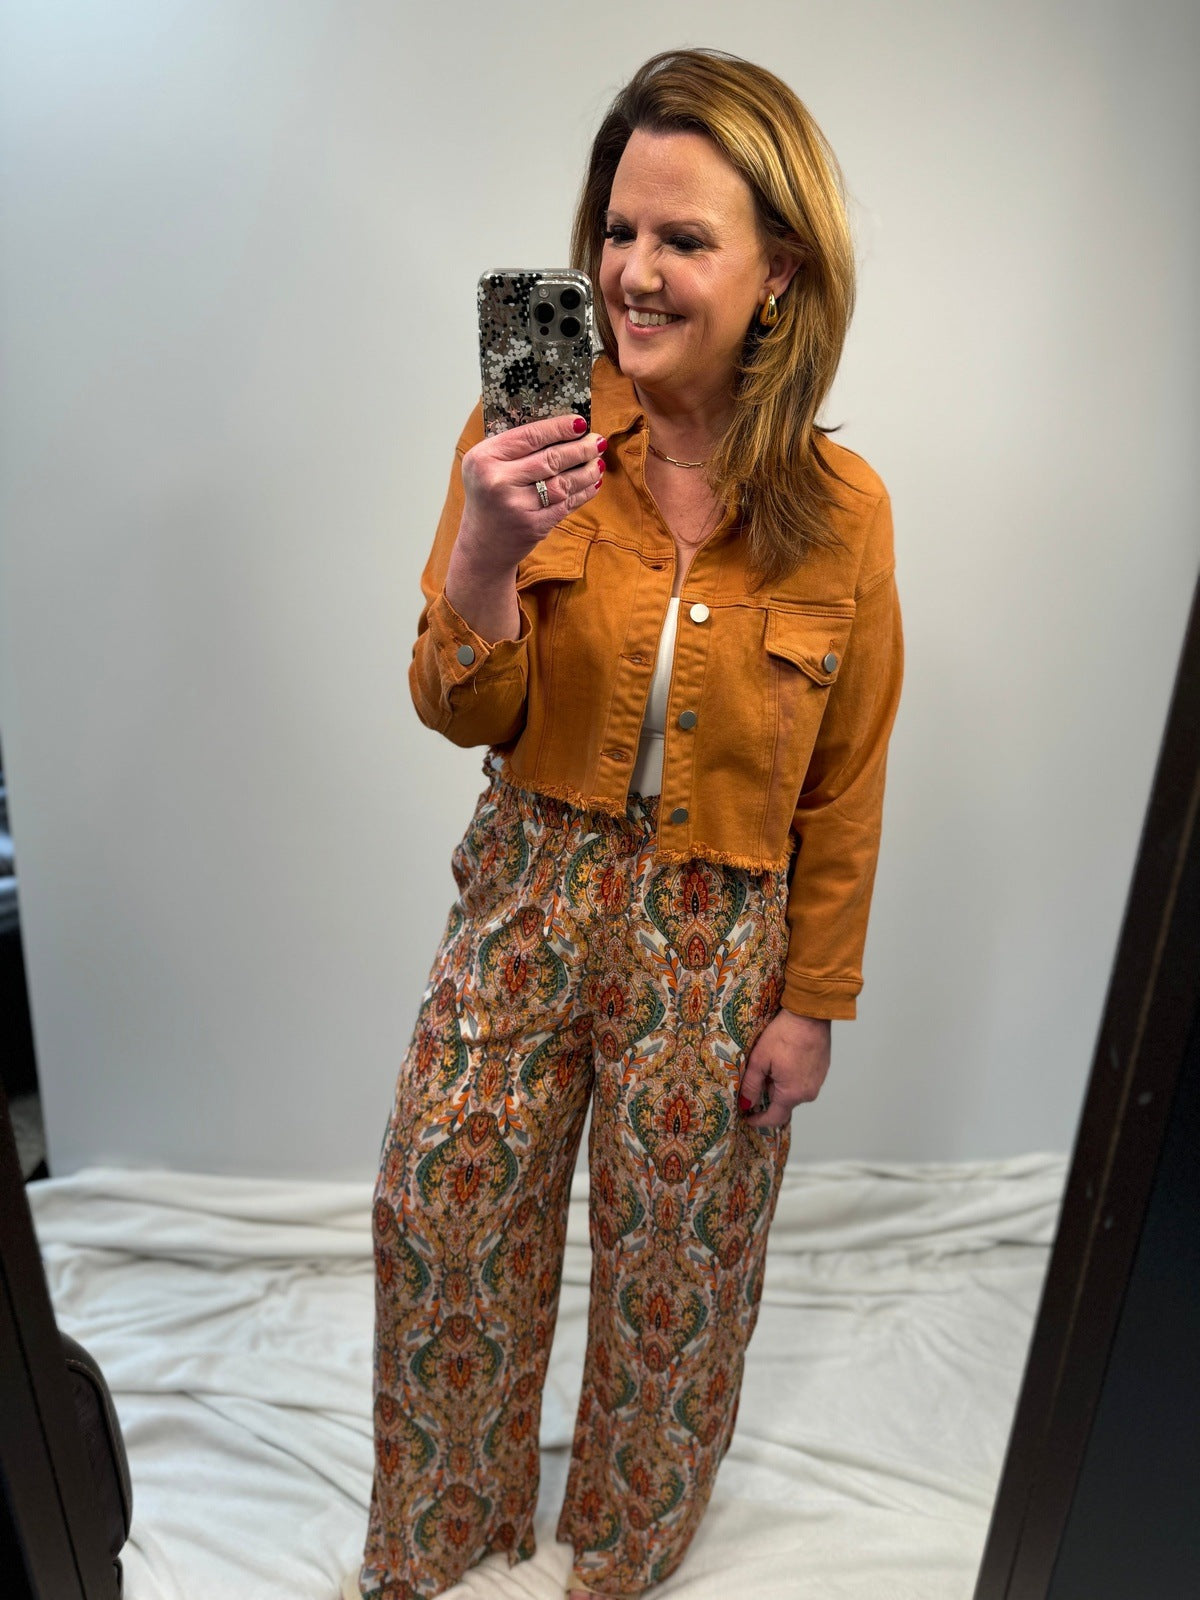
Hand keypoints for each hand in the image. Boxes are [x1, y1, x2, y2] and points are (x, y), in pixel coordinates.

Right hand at [457, 413, 604, 576]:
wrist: (483, 544)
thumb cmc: (488, 498)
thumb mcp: (486, 466)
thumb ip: (513, 446)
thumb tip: (560, 427)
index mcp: (484, 458)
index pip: (530, 436)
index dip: (559, 428)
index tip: (580, 422)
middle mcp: (498, 481)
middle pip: (551, 459)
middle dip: (581, 448)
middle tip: (597, 441)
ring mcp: (517, 505)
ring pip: (563, 482)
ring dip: (587, 471)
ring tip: (598, 462)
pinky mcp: (533, 525)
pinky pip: (566, 504)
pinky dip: (584, 492)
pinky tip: (593, 483)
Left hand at [737, 1010, 830, 1129]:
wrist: (810, 1015)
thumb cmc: (785, 1034)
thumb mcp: (760, 1059)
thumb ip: (751, 1085)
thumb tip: (746, 1104)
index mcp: (791, 1093)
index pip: (774, 1118)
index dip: (758, 1120)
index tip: (747, 1117)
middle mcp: (808, 1093)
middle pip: (783, 1105)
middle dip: (768, 1098)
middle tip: (755, 1082)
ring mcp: (818, 1082)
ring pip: (794, 1093)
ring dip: (780, 1086)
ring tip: (771, 1066)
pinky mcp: (822, 1071)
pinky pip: (803, 1082)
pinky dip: (792, 1078)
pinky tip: (785, 1060)